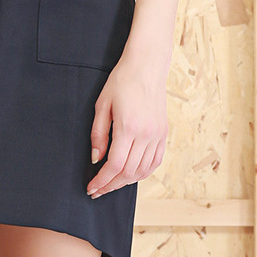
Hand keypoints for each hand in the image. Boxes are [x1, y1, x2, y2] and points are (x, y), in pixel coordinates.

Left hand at [86, 49, 168, 198]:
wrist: (147, 66)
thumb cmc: (122, 81)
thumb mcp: (102, 104)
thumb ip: (98, 134)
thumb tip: (96, 159)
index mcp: (128, 127)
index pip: (115, 165)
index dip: (102, 181)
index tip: (92, 188)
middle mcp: (146, 134)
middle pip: (128, 173)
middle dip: (111, 185)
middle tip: (98, 190)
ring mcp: (157, 135)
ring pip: (142, 171)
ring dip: (126, 182)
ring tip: (112, 183)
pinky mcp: (163, 134)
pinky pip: (155, 162)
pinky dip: (142, 173)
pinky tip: (131, 174)